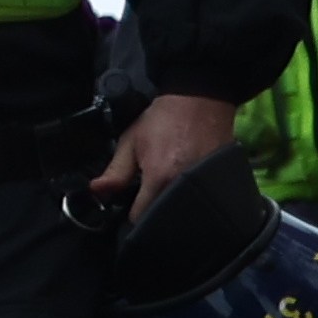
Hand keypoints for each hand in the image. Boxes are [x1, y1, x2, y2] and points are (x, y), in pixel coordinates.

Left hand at [90, 93, 237, 209]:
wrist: (199, 100)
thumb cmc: (162, 120)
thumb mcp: (131, 142)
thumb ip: (115, 171)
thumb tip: (97, 191)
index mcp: (159, 178)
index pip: (142, 215)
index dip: (133, 215)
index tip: (131, 208)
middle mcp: (183, 186)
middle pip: (164, 217)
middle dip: (154, 214)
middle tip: (149, 201)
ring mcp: (205, 184)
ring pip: (184, 212)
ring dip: (173, 209)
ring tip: (166, 195)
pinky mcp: (220, 181)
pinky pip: (202, 200)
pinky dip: (192, 200)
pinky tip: (185, 191)